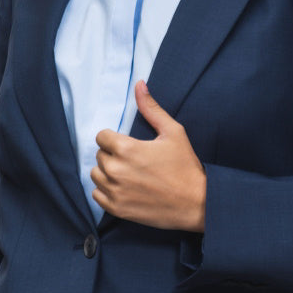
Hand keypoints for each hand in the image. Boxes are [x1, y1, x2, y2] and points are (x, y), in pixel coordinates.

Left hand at [91, 80, 206, 231]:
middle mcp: (115, 170)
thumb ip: (151, 108)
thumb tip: (139, 84)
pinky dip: (106, 191)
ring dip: (108, 173)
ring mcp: (115, 191)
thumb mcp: (173, 132)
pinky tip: (124, 189)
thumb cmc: (185, 167)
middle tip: (134, 161)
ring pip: (96, 175)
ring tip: (129, 175)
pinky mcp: (116, 208)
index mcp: (126, 148)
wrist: (196, 203)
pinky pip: (97, 195)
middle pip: (99, 155)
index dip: (114, 139)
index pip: (101, 137)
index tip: (129, 145)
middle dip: (113, 155)